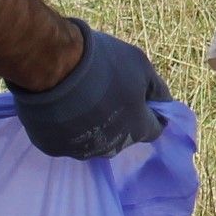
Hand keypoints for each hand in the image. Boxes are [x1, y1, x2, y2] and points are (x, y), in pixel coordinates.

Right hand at [13, 22, 169, 158]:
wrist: (51, 66)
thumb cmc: (102, 64)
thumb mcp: (141, 66)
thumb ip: (156, 88)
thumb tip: (164, 102)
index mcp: (137, 129)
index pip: (154, 129)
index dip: (152, 114)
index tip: (144, 101)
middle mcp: (111, 148)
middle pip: (123, 137)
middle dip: (122, 120)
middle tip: (108, 96)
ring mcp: (80, 151)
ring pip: (94, 142)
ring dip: (93, 126)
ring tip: (82, 101)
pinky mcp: (53, 148)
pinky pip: (65, 140)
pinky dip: (66, 128)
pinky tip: (60, 108)